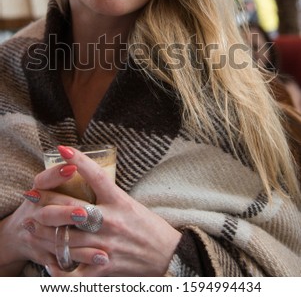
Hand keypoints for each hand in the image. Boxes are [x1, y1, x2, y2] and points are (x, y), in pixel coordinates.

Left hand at [33, 146, 180, 276]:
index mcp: (120, 202)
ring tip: (32, 225)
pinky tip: (50, 264)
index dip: (78, 160)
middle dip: (48, 201)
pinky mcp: (105, 267)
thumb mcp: (131, 205)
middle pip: (72, 207)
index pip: (96, 176)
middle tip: (31, 195)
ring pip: (68, 238)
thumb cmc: (150, 228)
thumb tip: (91, 184)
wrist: (168, 256)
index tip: (63, 149)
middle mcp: (111, 221)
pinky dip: (61, 269)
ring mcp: (106, 245)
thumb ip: (110, 197)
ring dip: (46, 232)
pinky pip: (77, 270)